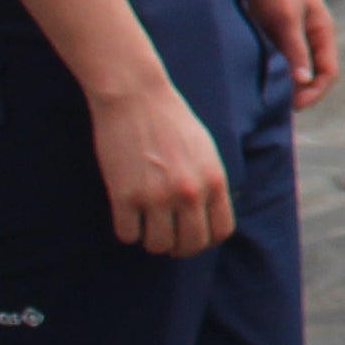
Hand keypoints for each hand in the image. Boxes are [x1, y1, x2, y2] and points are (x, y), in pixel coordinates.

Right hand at [86, 73, 233, 254]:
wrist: (136, 97)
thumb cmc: (171, 121)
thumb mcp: (205, 151)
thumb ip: (210, 183)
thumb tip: (208, 215)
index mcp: (214, 180)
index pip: (221, 231)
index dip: (206, 239)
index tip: (193, 235)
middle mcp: (189, 193)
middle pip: (190, 244)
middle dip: (179, 247)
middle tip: (167, 236)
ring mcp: (156, 196)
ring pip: (157, 245)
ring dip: (151, 240)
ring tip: (146, 224)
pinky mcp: (124, 196)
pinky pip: (127, 235)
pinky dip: (127, 230)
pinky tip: (127, 215)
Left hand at [241, 0, 340, 111]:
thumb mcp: (285, 17)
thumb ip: (295, 49)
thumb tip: (303, 83)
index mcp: (320, 30)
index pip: (327, 72)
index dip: (314, 93)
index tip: (292, 108)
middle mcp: (307, 33)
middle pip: (310, 72)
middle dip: (297, 92)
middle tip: (274, 107)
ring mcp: (288, 30)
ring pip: (290, 64)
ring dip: (281, 81)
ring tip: (262, 95)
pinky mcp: (269, 26)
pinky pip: (273, 54)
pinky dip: (268, 68)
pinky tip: (251, 75)